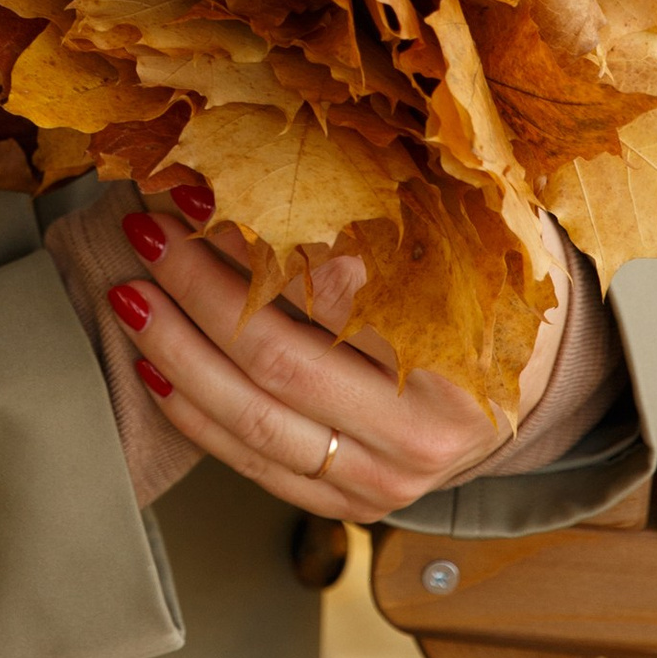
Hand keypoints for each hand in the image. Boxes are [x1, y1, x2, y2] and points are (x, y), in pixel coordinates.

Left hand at [107, 189, 565, 522]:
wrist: (529, 382)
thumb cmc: (486, 288)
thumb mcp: (466, 232)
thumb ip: (391, 203)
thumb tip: (286, 152)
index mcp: (463, 351)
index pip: (337, 292)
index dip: (256, 236)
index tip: (200, 188)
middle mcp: (427, 431)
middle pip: (279, 359)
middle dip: (195, 290)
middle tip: (147, 233)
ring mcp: (390, 479)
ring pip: (254, 420)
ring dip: (176, 351)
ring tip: (128, 292)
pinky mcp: (356, 505)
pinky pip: (255, 465)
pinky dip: (193, 415)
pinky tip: (151, 365)